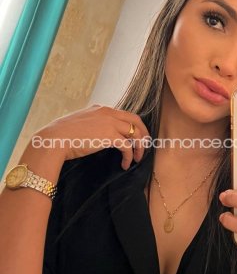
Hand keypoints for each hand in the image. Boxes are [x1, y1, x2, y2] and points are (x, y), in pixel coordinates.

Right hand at [31, 105, 150, 169]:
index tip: (135, 137)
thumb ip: (91, 125)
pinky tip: (125, 164)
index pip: (124, 114)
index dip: (133, 126)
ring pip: (135, 133)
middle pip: (135, 120)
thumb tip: (95, 135)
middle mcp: (108, 112)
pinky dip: (129, 156)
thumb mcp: (79, 124)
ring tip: (137, 159)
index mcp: (101, 109)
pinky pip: (127, 146)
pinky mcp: (110, 136)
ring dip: (139, 147)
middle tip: (145, 146)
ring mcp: (110, 123)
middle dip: (143, 133)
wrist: (54, 138)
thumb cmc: (61, 135)